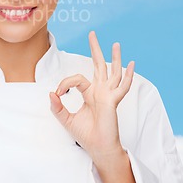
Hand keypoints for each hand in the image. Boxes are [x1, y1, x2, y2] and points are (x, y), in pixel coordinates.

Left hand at [49, 30, 134, 163]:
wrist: (98, 149)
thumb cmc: (86, 135)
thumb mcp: (66, 119)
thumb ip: (57, 107)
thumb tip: (50, 93)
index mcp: (90, 93)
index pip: (77, 78)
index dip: (65, 83)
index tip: (58, 93)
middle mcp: (100, 91)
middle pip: (98, 65)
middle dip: (95, 49)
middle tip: (92, 33)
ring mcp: (108, 95)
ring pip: (112, 72)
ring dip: (114, 58)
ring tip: (116, 44)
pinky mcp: (113, 102)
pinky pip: (122, 88)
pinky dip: (128, 77)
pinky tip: (132, 65)